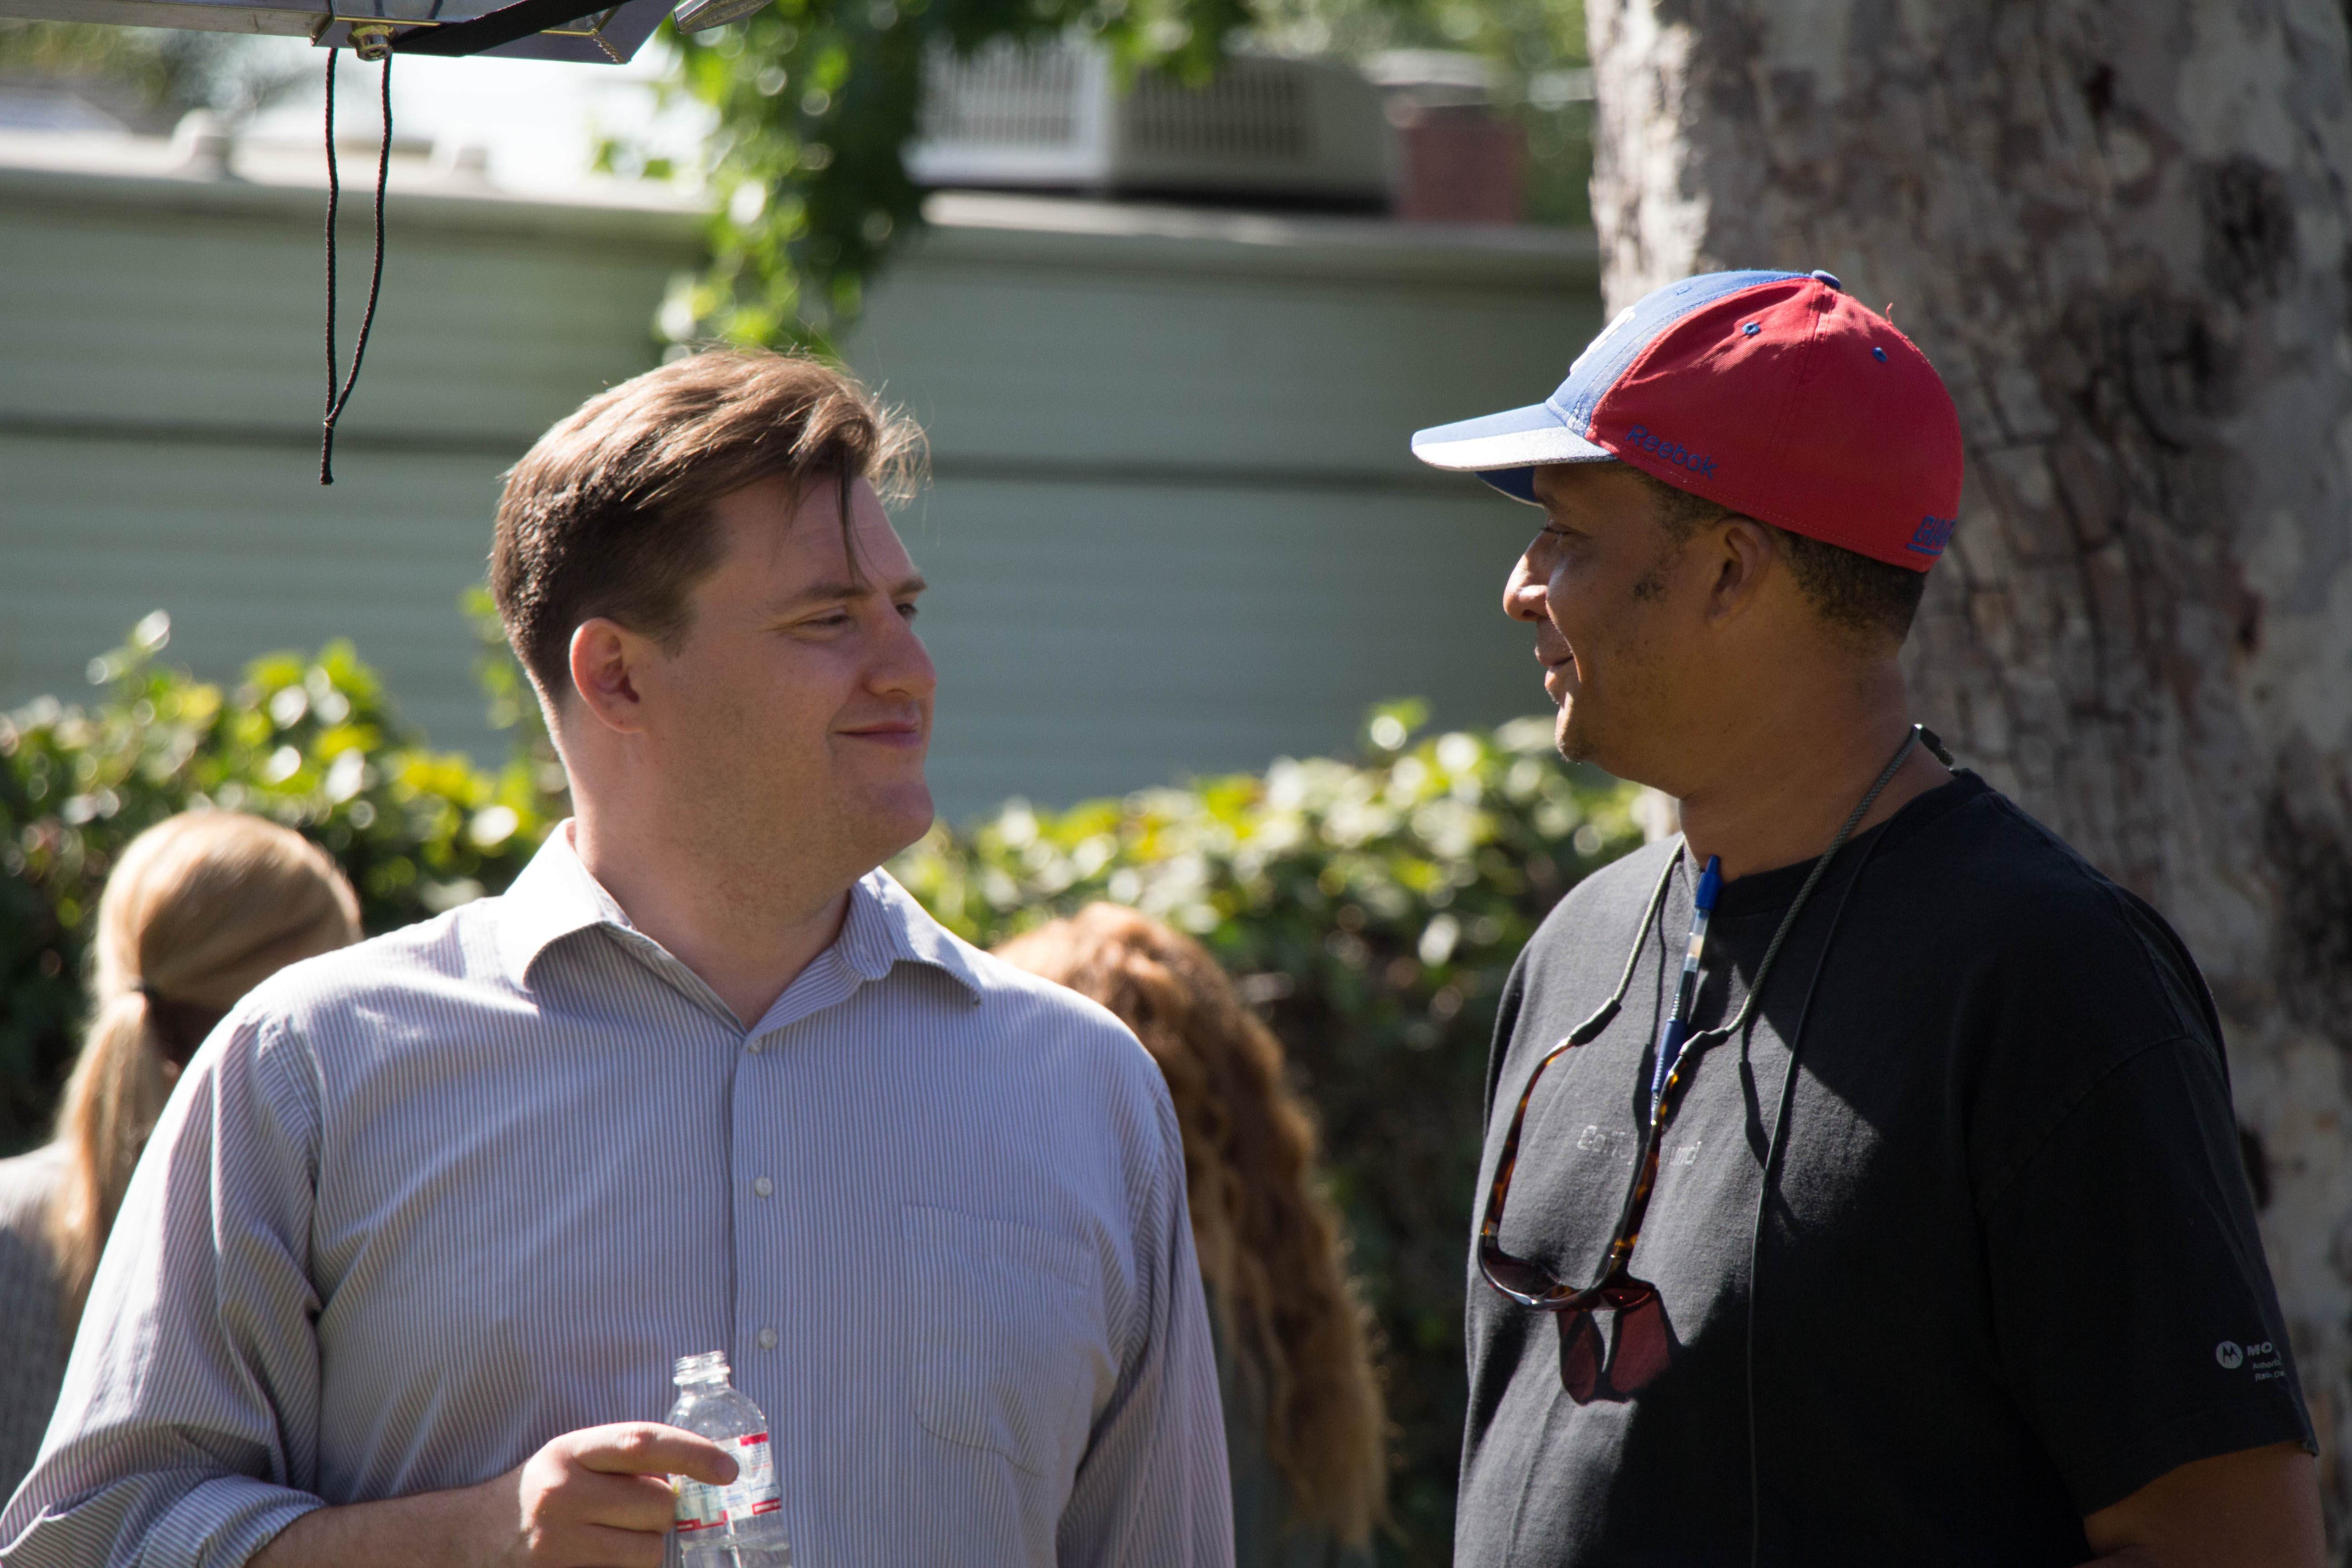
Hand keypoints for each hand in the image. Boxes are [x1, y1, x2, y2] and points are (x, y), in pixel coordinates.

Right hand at [252, 1421, 740, 1567]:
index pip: (643, 1442)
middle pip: (657, 1507)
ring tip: (616, 1537)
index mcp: (568, 1451)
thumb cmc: (543, 1492)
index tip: (729, 1468)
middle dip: (661, 1513)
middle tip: (635, 1512)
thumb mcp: (574, 1458)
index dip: (694, 1453)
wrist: (473, 1539)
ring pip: (649, 1552)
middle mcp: (561, 1495)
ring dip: (649, 1548)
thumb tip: (698, 1472)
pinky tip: (609, 1558)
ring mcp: (559, 1545)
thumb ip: (627, 1458)